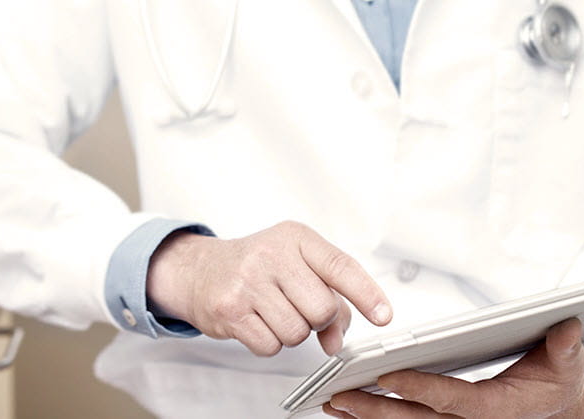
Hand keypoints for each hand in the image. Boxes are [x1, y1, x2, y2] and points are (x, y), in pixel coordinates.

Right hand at [145, 221, 391, 356]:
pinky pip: (271, 346)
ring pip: (297, 332)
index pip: (340, 266)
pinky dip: (269, 342)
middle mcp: (271, 254)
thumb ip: (327, 297)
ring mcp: (248, 281)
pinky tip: (256, 321)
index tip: (383, 315)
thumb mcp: (295, 266)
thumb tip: (337, 341)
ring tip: (272, 311)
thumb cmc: (256, 267)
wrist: (200, 270)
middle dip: (318, 320)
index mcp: (295, 237)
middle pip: (322, 309)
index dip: (366, 294)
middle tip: (299, 309)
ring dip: (291, 332)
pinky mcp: (230, 309)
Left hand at [324, 318, 583, 418]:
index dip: (419, 389)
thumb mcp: (567, 365)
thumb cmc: (556, 383)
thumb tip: (566, 327)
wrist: (559, 406)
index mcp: (495, 408)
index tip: (388, 377)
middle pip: (416, 417)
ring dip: (366, 415)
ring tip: (330, 402)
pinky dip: (375, 415)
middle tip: (338, 395)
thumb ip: (565, 349)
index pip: (451, 399)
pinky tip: (346, 408)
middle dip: (376, 408)